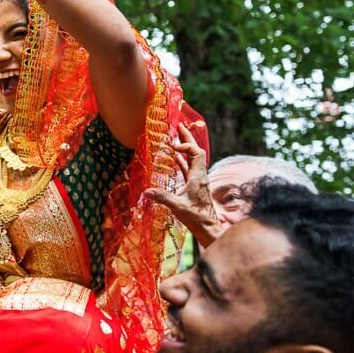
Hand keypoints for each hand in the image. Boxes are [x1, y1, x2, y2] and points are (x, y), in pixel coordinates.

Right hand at [145, 124, 223, 247]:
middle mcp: (200, 175)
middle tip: (178, 126)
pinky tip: (175, 158)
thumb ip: (163, 197)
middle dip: (187, 138)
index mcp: (198, 176)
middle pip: (196, 151)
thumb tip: (146, 191)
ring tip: (175, 138)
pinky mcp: (194, 185)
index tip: (172, 147)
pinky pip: (188, 167)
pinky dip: (182, 160)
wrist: (207, 226)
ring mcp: (197, 180)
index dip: (185, 146)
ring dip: (185, 147)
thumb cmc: (195, 217)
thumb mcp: (178, 206)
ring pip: (192, 158)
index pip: (195, 153)